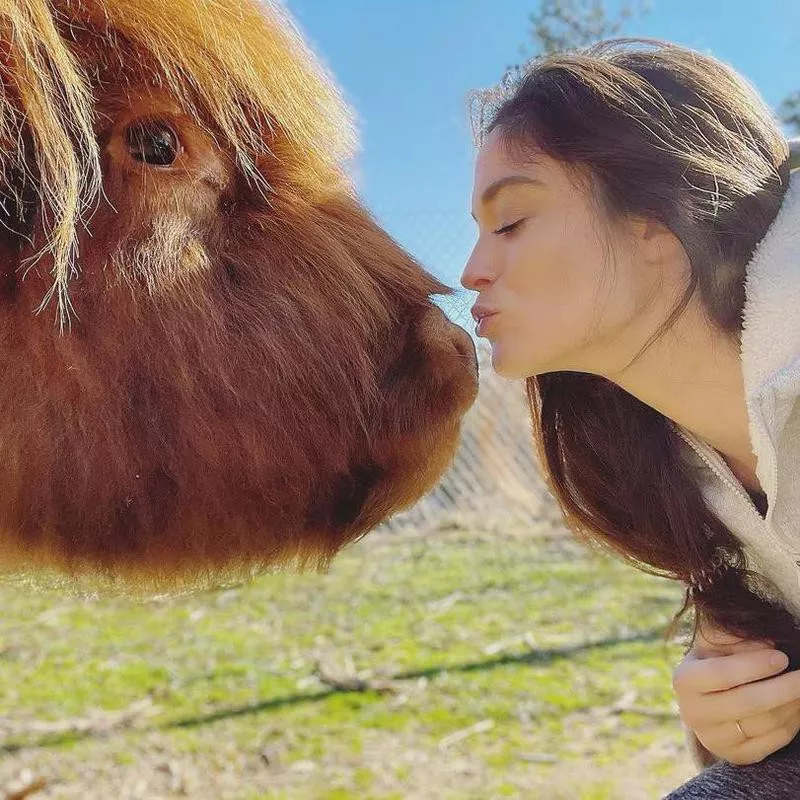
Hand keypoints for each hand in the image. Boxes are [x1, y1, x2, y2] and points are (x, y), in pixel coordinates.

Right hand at [673, 620, 799, 764]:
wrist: (703, 700)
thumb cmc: (713, 662)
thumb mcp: (716, 645)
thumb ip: (735, 640)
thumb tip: (766, 646)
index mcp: (684, 681)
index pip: (721, 673)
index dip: (754, 665)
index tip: (781, 657)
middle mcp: (694, 713)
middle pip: (748, 702)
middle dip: (783, 687)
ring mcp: (713, 739)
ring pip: (765, 723)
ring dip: (791, 704)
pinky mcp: (735, 756)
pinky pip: (773, 741)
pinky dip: (791, 722)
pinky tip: (797, 706)